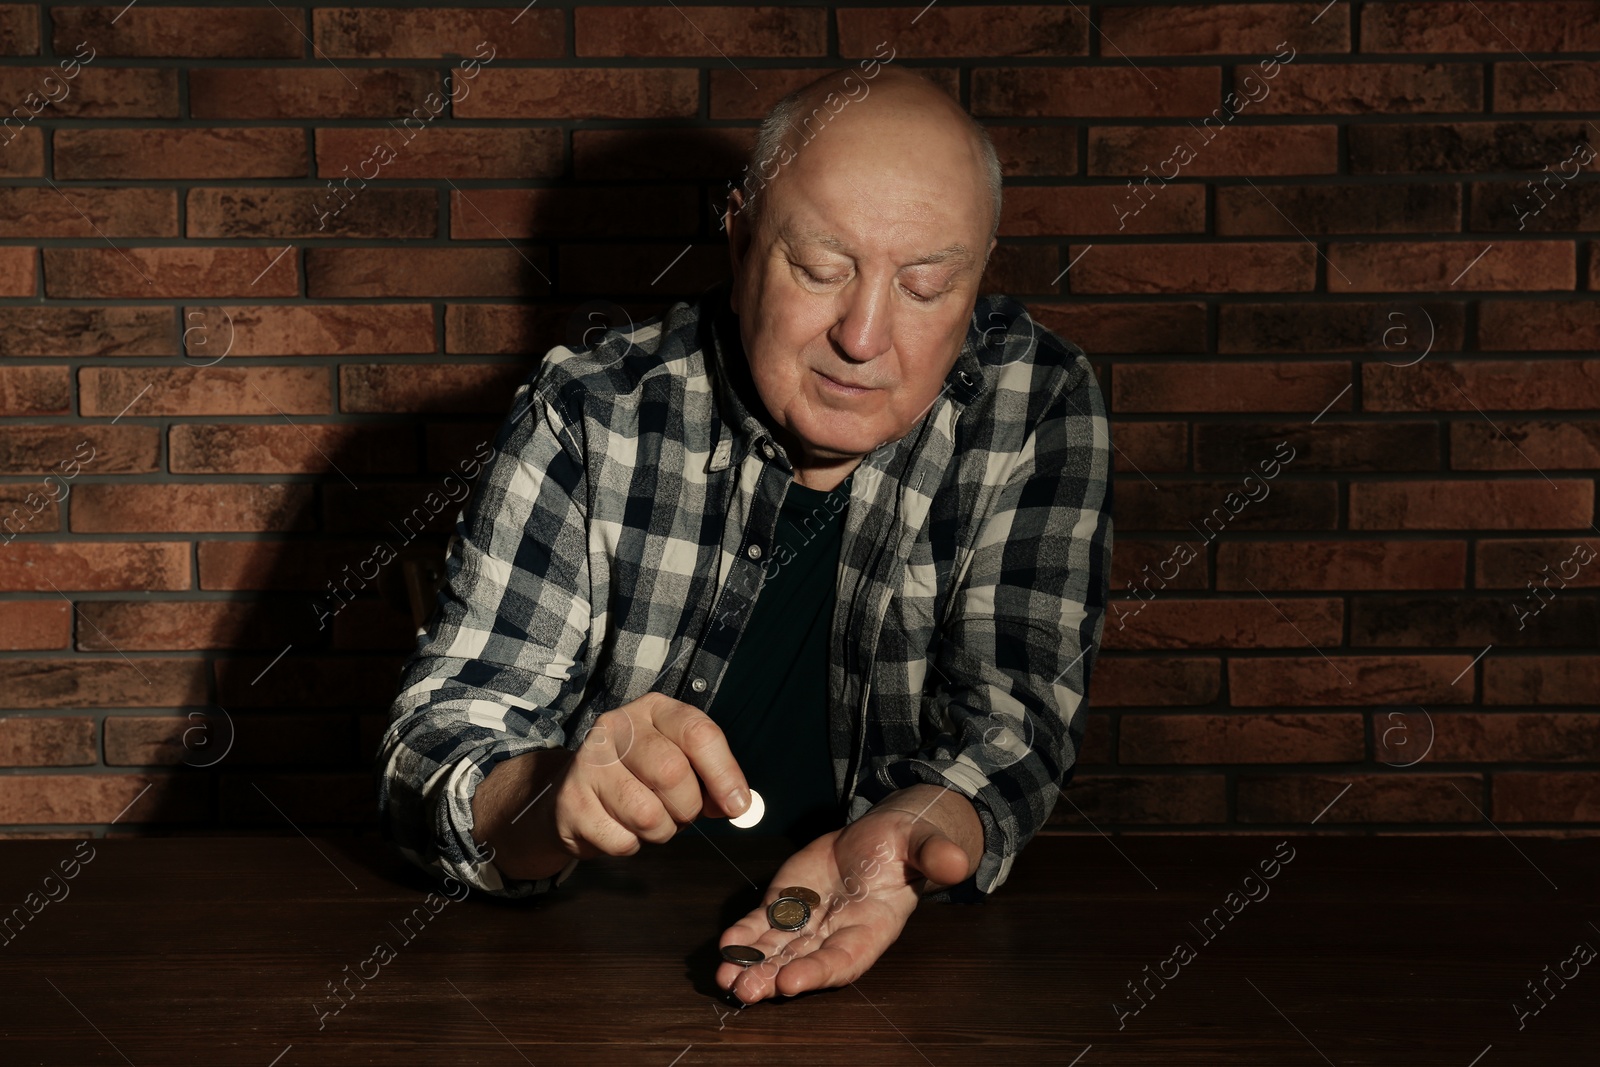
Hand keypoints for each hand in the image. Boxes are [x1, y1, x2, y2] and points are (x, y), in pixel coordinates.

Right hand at [550, 691, 751, 857]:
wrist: (574, 793)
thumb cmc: (640, 777)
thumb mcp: (681, 762)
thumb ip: (712, 778)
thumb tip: (737, 804)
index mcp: (654, 710)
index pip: (698, 733)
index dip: (724, 773)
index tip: (736, 805)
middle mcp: (617, 726)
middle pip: (672, 773)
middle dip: (687, 808)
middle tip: (680, 812)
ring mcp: (588, 762)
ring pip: (646, 814)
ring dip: (660, 831)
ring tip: (649, 819)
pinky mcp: (571, 801)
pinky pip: (621, 840)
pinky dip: (631, 845)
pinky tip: (620, 826)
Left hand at [715, 786, 980, 1003]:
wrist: (882, 837)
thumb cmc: (907, 845)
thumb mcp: (925, 844)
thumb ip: (935, 855)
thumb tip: (959, 862)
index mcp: (871, 927)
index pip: (843, 958)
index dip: (817, 971)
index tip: (790, 981)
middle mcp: (836, 933)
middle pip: (802, 962)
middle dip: (773, 977)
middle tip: (745, 990)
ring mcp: (808, 921)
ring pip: (776, 950)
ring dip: (751, 965)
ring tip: (726, 977)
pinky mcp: (787, 902)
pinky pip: (761, 924)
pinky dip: (742, 936)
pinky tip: (724, 946)